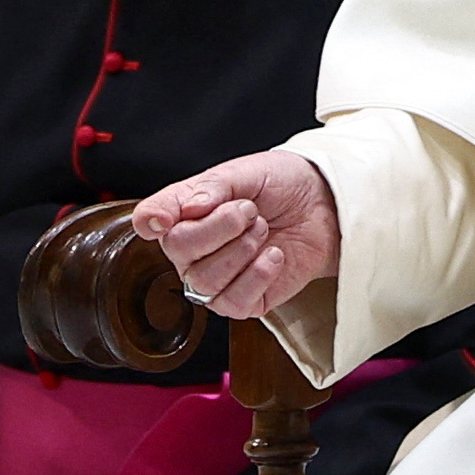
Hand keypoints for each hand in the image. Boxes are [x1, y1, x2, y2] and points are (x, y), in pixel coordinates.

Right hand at [129, 149, 340, 317]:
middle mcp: (193, 249)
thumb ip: (216, 185)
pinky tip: (273, 255)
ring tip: (264, 229)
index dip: (152, 219)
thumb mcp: (249, 172)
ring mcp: (215, 278)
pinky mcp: (242, 301)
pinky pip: (232, 302)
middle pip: (178, 249)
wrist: (324, 205)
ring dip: (241, 250)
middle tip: (250, 210)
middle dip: (220, 226)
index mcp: (185, 212)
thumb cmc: (282, 186)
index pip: (150, 218)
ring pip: (204, 279)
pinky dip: (257, 276)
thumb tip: (191, 207)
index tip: (164, 220)